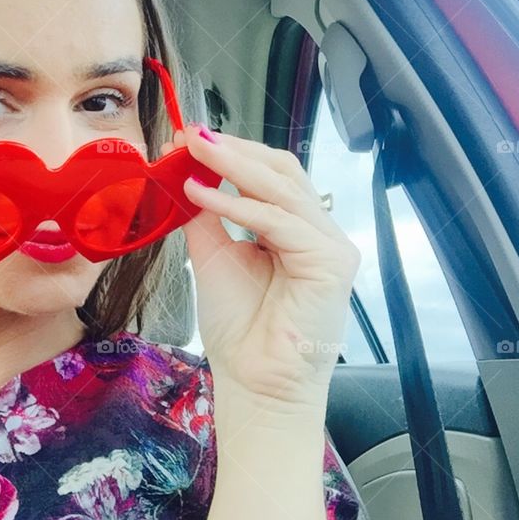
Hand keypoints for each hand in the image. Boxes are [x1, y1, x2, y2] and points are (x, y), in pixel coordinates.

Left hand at [160, 124, 360, 415]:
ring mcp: (329, 245)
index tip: (188, 138)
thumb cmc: (239, 330)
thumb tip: (190, 174)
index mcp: (293, 230)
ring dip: (233, 165)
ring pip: (282, 188)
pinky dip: (237, 204)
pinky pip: (278, 221)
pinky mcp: (330, 262)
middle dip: (233, 149)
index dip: (231, 153)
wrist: (255, 384)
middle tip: (190, 135)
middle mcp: (317, 232)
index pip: (270, 175)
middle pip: (282, 171)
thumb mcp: (214, 256)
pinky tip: (201, 194)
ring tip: (192, 151)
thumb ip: (208, 216)